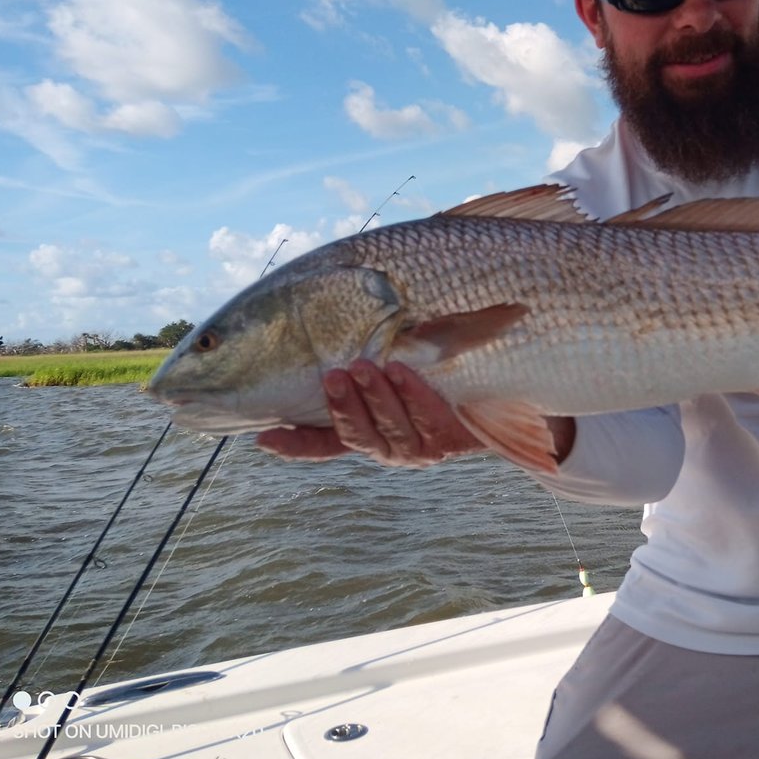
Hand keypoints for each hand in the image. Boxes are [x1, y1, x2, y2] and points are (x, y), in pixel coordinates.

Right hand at [255, 360, 482, 466]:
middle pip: (356, 434)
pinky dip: (411, 393)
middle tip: (332, 373)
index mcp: (365, 432)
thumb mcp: (395, 357)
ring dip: (374, 396)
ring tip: (363, 365)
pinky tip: (400, 369)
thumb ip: (363, 352)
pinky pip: (425, 416)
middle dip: (342, 405)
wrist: (494, 383)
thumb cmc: (434, 366)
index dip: (295, 444)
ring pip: (388, 427)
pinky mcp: (446, 441)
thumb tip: (322, 309)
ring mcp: (416, 448)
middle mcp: (386, 446)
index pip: (323, 444)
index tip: (265, 437)